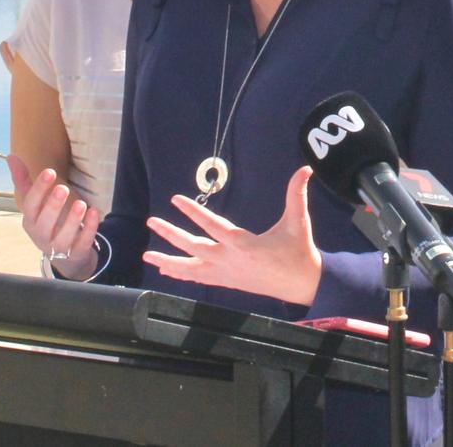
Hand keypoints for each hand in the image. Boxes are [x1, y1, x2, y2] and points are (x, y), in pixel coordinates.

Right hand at [7, 153, 99, 280]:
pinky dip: (89, 229)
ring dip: (72, 220)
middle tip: (63, 188)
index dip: (39, 189)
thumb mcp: (35, 203)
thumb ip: (24, 181)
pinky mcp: (76, 253)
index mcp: (30, 220)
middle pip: (44, 223)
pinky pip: (82, 243)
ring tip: (81, 203)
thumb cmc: (47, 221)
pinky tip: (95, 212)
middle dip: (53, 205)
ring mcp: (59, 247)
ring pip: (63, 237)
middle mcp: (42, 235)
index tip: (50, 171)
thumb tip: (11, 156)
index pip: (30, 205)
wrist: (64, 256)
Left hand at [144, 165, 321, 305]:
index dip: (192, 212)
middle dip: (170, 235)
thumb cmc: (299, 251)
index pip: (212, 225)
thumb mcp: (299, 221)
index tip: (175, 199)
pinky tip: (166, 269)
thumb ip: (297, 194)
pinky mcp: (227, 281)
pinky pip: (199, 278)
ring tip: (147, 254)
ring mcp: (227, 274)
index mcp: (245, 244)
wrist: (303, 284)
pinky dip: (181, 274)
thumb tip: (305, 169)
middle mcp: (230, 260)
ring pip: (191, 268)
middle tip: (151, 221)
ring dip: (168, 260)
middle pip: (194, 247)